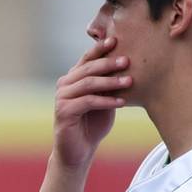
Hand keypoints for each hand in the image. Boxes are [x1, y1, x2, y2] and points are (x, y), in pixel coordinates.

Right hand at [53, 34, 131, 169]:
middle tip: (127, 61)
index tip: (116, 40)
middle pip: (88, 69)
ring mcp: (61, 98)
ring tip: (129, 81)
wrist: (79, 151)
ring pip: (88, 84)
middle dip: (109, 63)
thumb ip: (109, 84)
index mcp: (73, 78)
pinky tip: (121, 102)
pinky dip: (106, 101)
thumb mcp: (105, 99)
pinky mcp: (63, 112)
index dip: (99, 48)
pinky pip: (87, 101)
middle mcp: (64, 85)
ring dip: (110, 82)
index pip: (86, 59)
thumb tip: (127, 63)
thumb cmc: (93, 124)